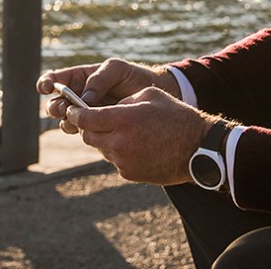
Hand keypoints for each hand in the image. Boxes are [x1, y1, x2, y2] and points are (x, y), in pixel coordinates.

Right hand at [37, 58, 180, 133]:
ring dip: (66, 120)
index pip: (56, 79)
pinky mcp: (96, 127)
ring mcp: (86, 113)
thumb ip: (99, 79)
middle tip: (65, 108)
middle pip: (56, 103)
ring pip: (65, 119)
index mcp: (80, 77)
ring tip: (76, 119)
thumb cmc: (134, 77)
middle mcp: (79, 96)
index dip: (46, 83)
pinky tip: (87, 128)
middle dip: (56, 106)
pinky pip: (81, 130)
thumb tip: (84, 98)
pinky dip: (79, 130)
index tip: (46, 88)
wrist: (154, 96)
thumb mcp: (117, 69)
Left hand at [64, 86, 211, 185]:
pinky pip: (114, 160)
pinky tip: (136, 146)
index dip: (75, 113)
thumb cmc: (176, 117)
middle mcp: (119, 143)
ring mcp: (123, 161)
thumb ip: (123, 102)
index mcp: (123, 120)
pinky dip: (118, 153)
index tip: (72, 110)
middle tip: (96, 119)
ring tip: (125, 132)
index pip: (85, 118)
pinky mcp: (129, 174)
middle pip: (88, 136)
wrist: (197, 149)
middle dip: (88, 127)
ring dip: (105, 140)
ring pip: (101, 149)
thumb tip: (106, 109)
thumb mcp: (149, 96)